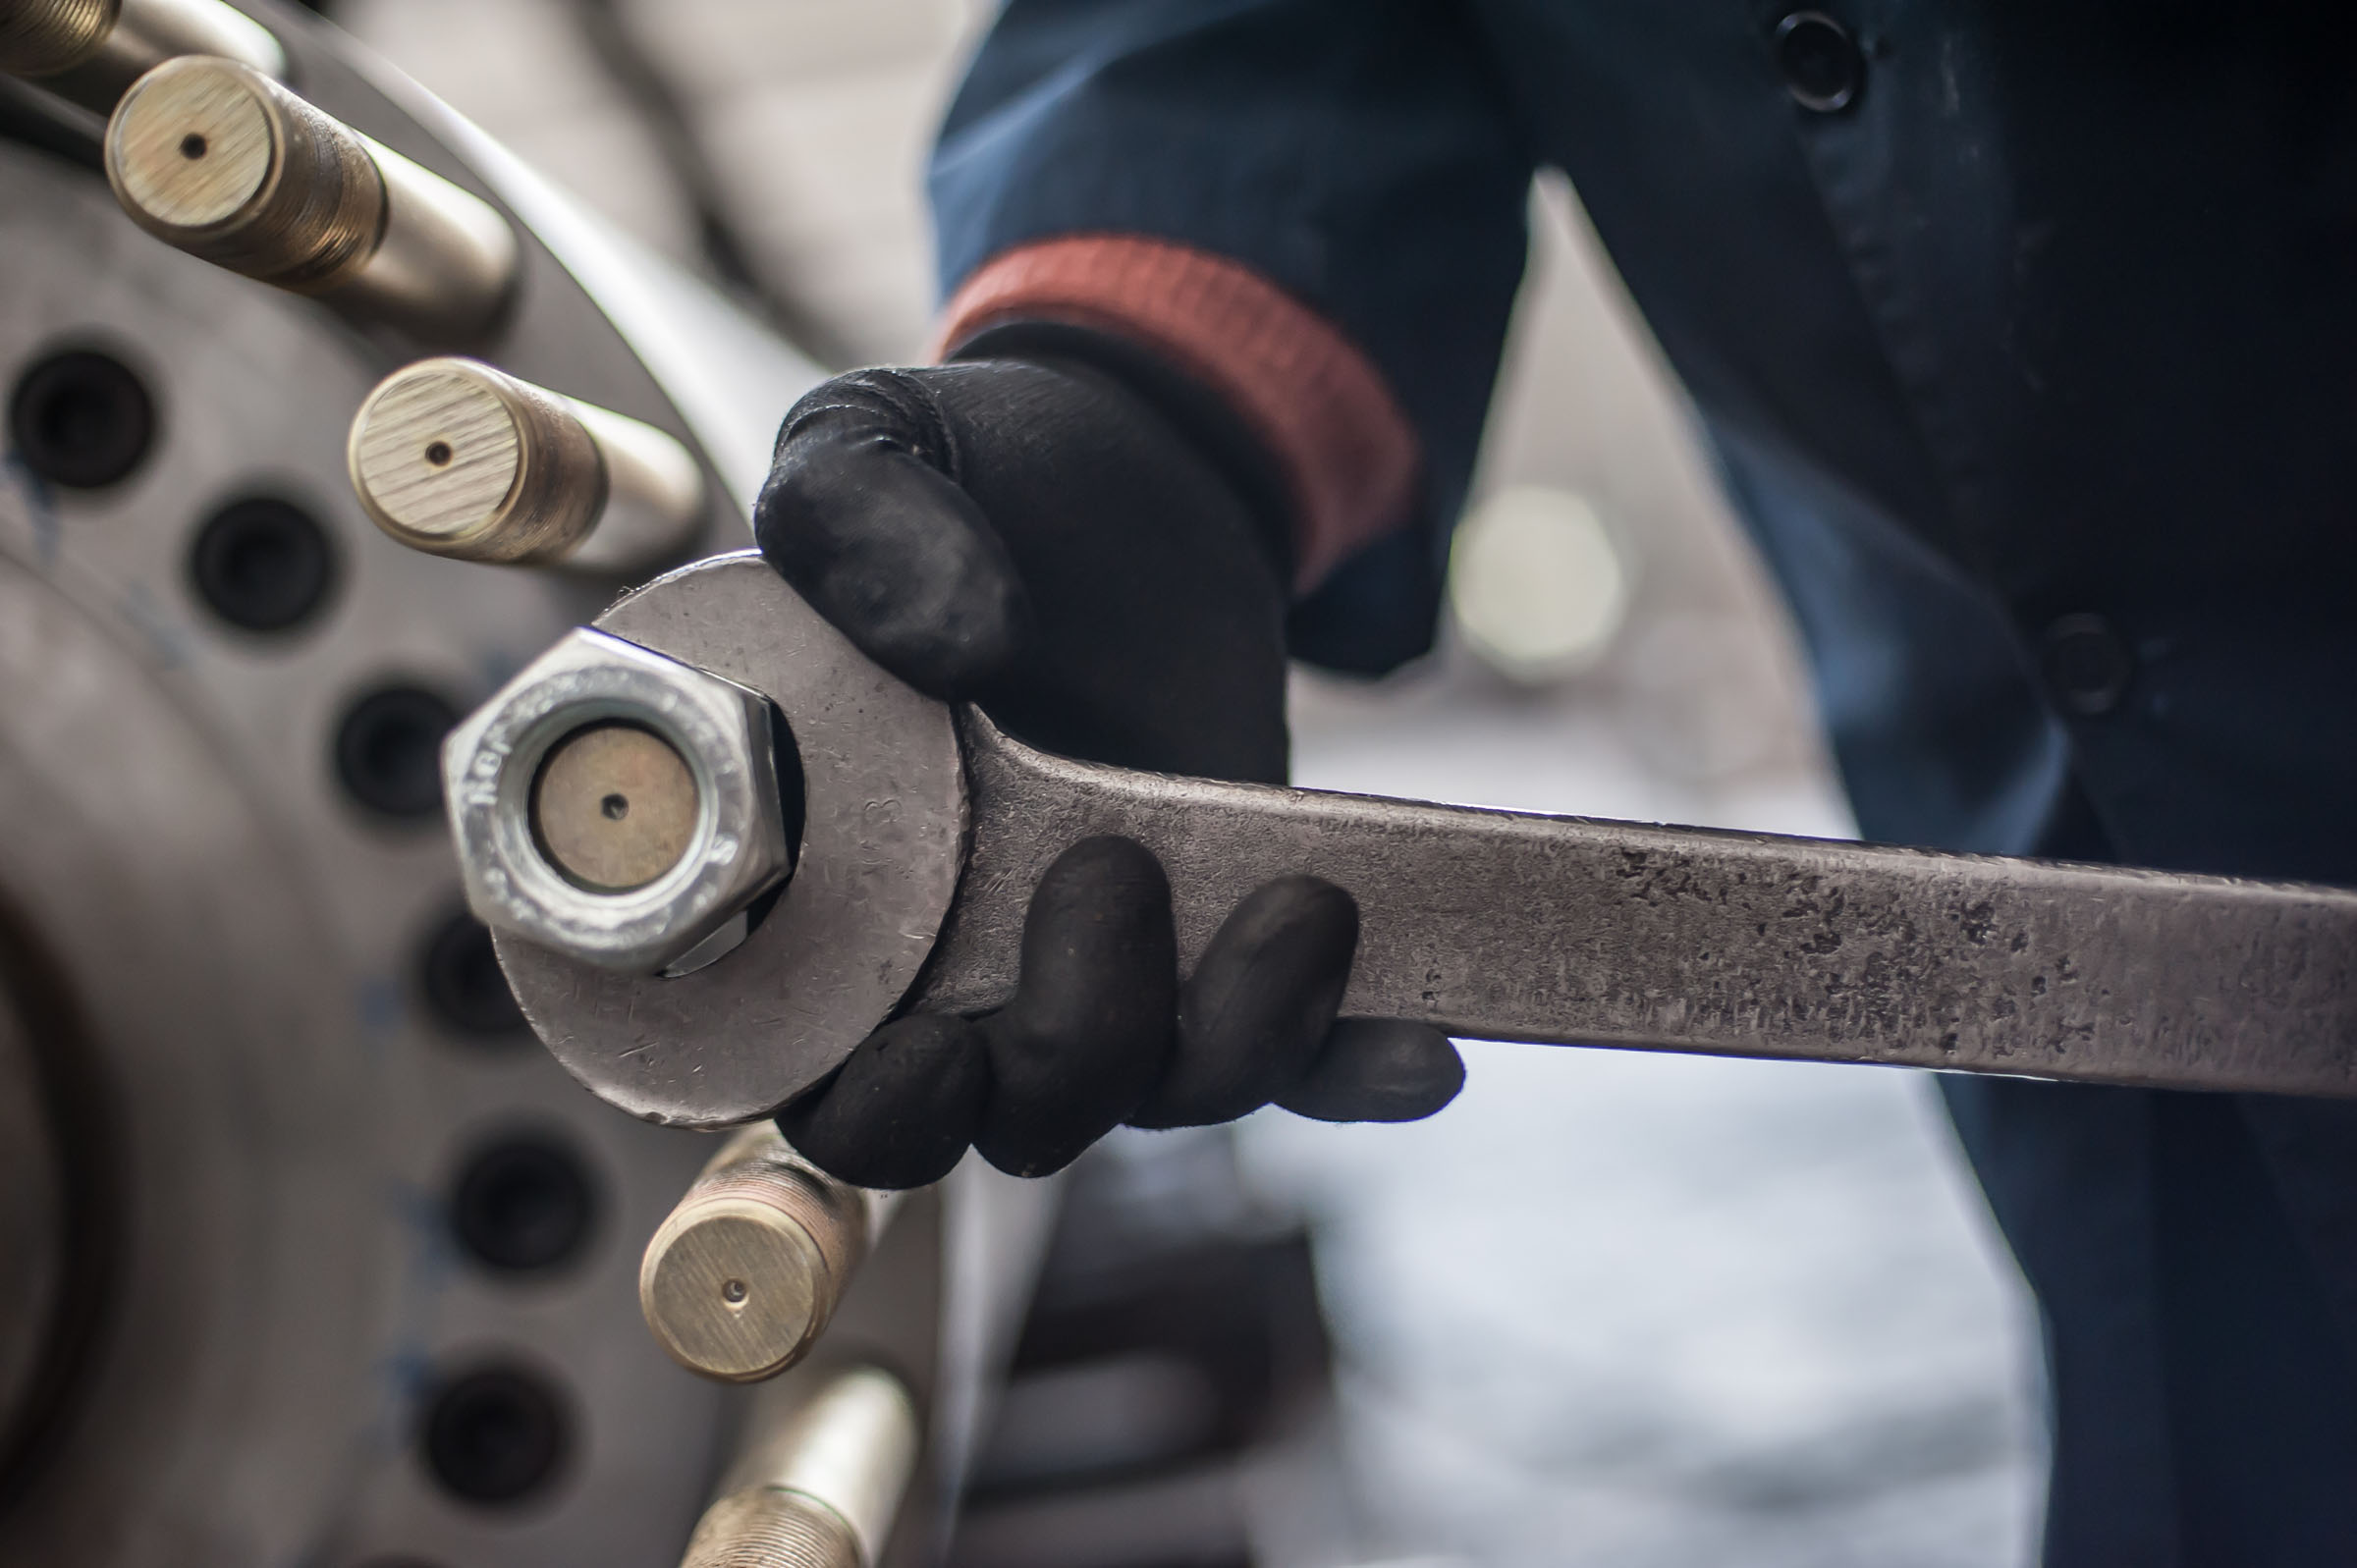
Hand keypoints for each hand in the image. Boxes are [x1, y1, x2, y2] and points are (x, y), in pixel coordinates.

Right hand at [755, 342, 1462, 1186]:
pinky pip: (1297, 1060)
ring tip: (1299, 902)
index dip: (880, 1108)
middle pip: (1014, 1116)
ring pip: (1163, 1094)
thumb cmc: (970, 475)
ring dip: (1236, 1039)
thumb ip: (854, 522)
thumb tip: (954, 643)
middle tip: (1110, 876)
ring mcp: (1103, 962)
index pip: (830, 1086)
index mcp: (834, 892)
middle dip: (1076, 1051)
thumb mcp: (873, 450)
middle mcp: (962, 960)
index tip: (940, 1041)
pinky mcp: (1224, 942)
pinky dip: (1355, 1072)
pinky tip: (1421, 1053)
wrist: (1134, 466)